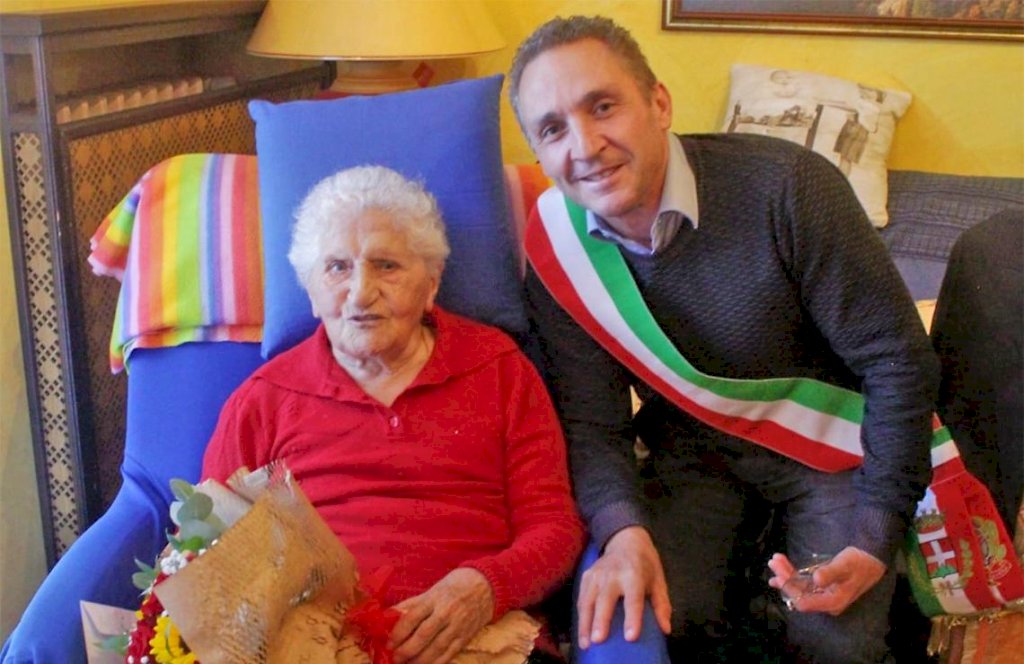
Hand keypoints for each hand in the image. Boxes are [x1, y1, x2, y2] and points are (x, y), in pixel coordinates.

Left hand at [388, 567, 493, 663]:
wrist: (486, 586)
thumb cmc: (455, 586)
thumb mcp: (432, 589)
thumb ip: (412, 604)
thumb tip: (390, 615)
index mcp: (434, 598)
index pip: (412, 617)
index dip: (399, 632)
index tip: (389, 643)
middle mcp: (446, 612)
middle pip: (423, 635)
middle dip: (407, 650)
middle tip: (396, 658)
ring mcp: (457, 626)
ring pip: (436, 648)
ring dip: (420, 660)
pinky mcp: (466, 636)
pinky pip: (450, 654)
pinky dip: (437, 663)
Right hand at [576, 526, 671, 648]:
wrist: (625, 539)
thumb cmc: (644, 564)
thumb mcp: (658, 581)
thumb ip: (661, 605)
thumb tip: (666, 629)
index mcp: (634, 575)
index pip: (633, 599)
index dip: (633, 618)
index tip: (630, 637)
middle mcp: (613, 574)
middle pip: (605, 600)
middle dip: (601, 620)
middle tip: (598, 640)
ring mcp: (596, 575)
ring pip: (588, 601)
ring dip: (585, 623)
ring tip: (585, 643)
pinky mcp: (586, 576)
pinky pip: (582, 599)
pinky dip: (580, 616)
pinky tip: (582, 631)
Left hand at [767, 546, 885, 615]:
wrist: (872, 558)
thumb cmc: (859, 562)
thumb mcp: (845, 565)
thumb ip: (831, 573)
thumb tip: (816, 580)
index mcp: (832, 602)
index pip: (804, 602)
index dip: (790, 590)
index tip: (778, 577)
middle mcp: (826, 603)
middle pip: (799, 595)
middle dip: (784, 579)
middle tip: (773, 562)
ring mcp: (824, 596)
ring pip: (800, 588)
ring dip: (786, 575)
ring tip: (775, 561)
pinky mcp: (823, 588)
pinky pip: (804, 584)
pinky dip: (792, 575)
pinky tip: (781, 569)